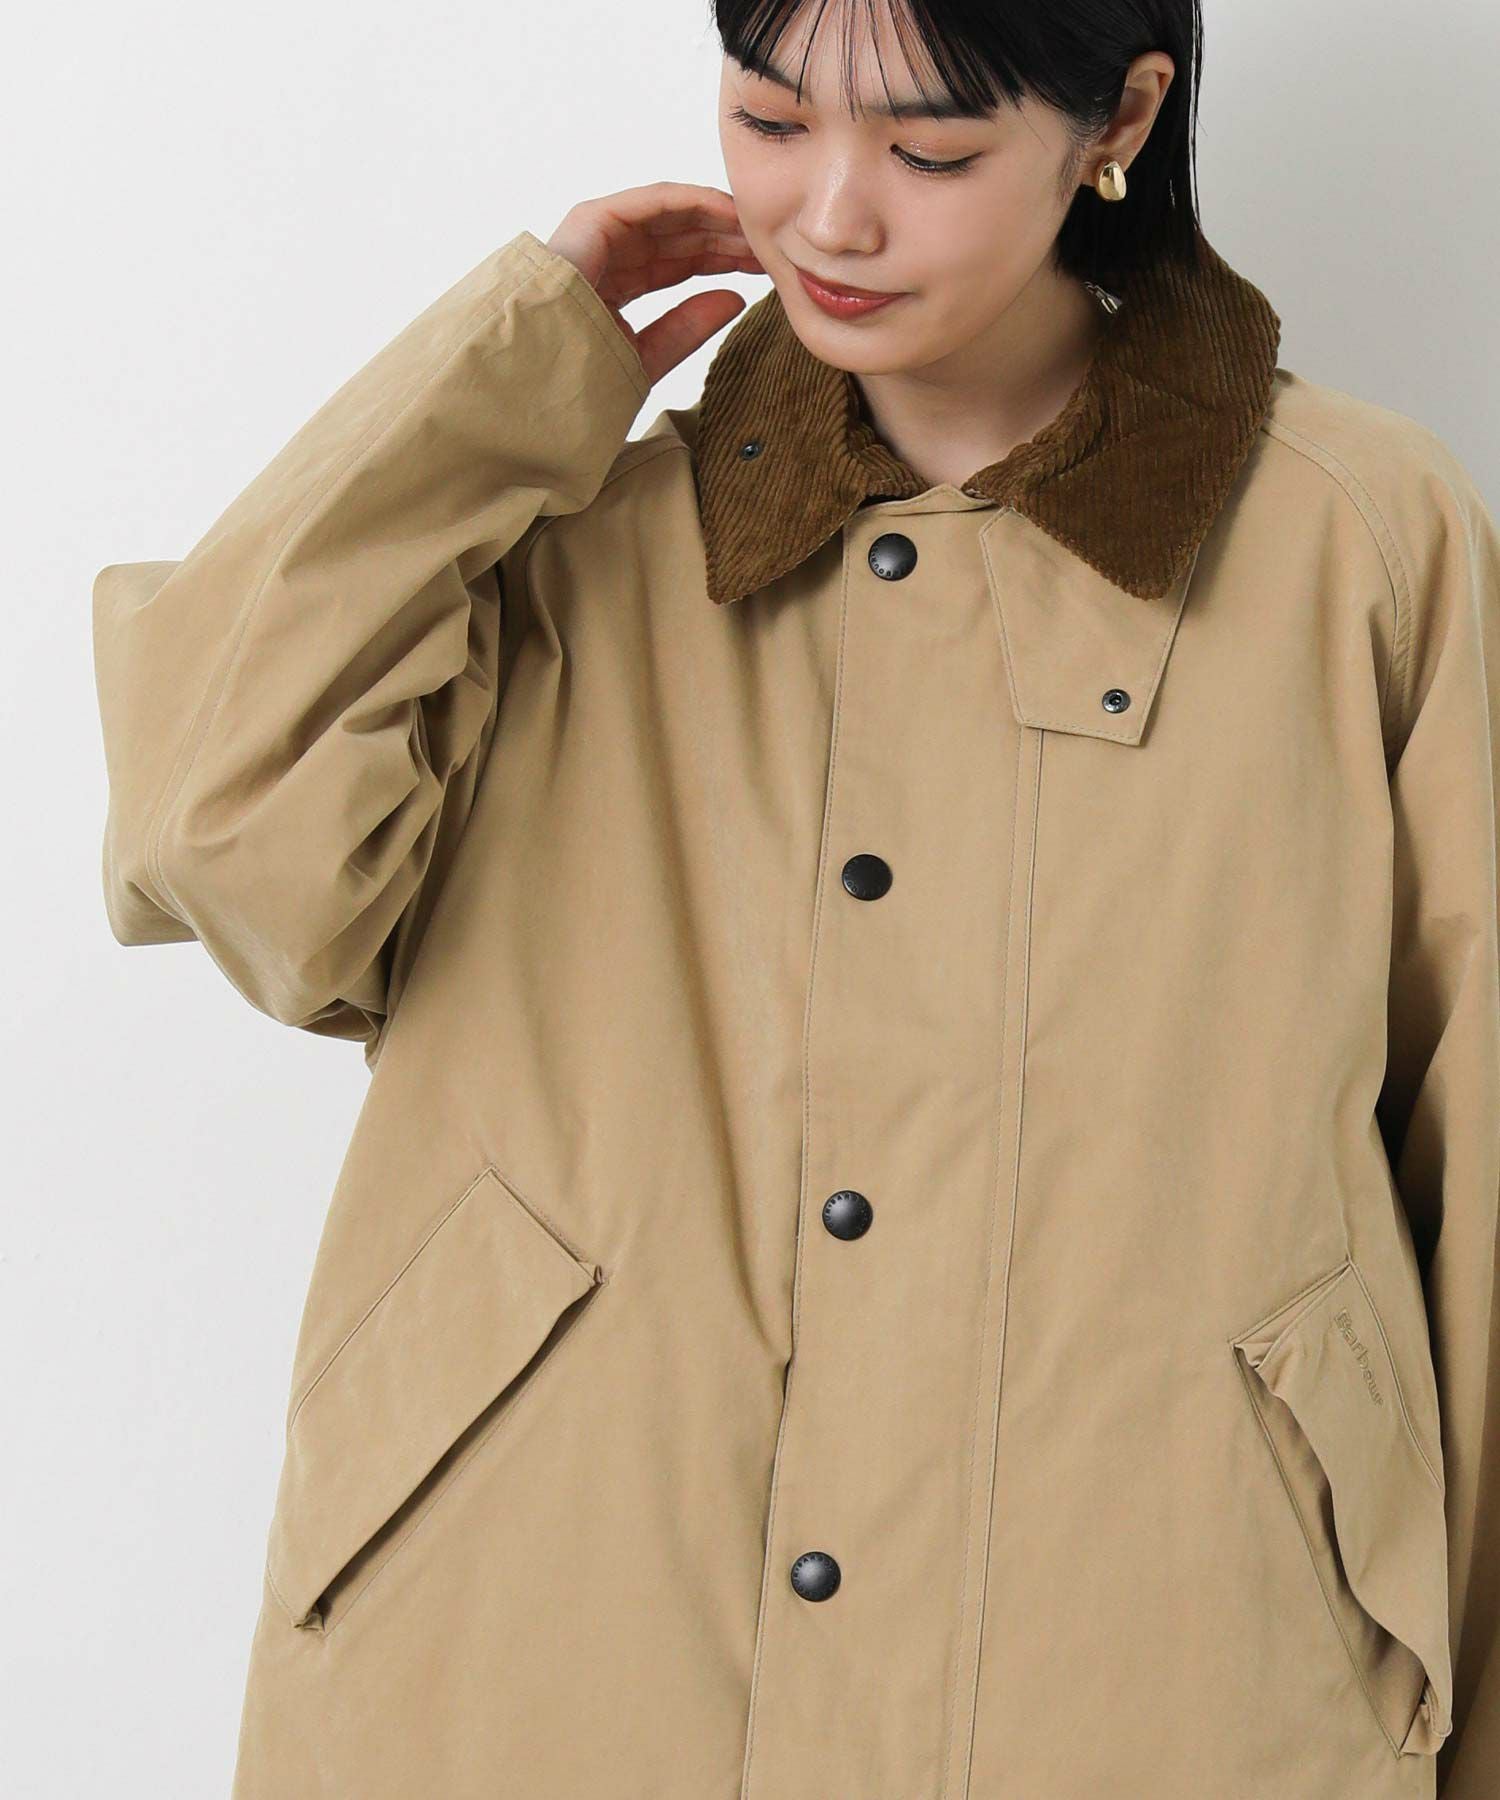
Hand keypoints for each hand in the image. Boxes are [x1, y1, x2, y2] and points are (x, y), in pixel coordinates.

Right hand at [546, 183, 764, 388]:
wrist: (527, 384)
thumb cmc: (574, 385)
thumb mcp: (645, 359)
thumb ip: (687, 328)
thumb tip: (735, 300)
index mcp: (616, 288)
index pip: (680, 267)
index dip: (722, 264)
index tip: (764, 270)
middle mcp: (607, 257)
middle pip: (680, 238)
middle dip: (727, 238)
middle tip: (771, 243)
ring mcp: (597, 236)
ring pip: (671, 216)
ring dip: (716, 218)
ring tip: (757, 226)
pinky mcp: (593, 221)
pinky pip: (652, 203)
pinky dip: (693, 202)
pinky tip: (728, 212)